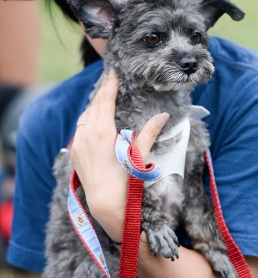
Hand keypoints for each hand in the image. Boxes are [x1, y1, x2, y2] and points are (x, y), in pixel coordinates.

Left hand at [70, 69, 168, 240]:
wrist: (105, 205)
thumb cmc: (125, 180)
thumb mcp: (139, 154)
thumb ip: (150, 133)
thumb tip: (164, 116)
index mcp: (101, 132)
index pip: (105, 101)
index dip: (110, 85)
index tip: (113, 73)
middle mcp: (86, 135)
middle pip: (94, 105)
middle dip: (102, 91)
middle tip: (109, 79)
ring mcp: (78, 144)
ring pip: (85, 116)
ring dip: (94, 105)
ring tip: (104, 97)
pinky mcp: (74, 152)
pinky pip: (80, 128)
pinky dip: (88, 119)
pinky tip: (95, 119)